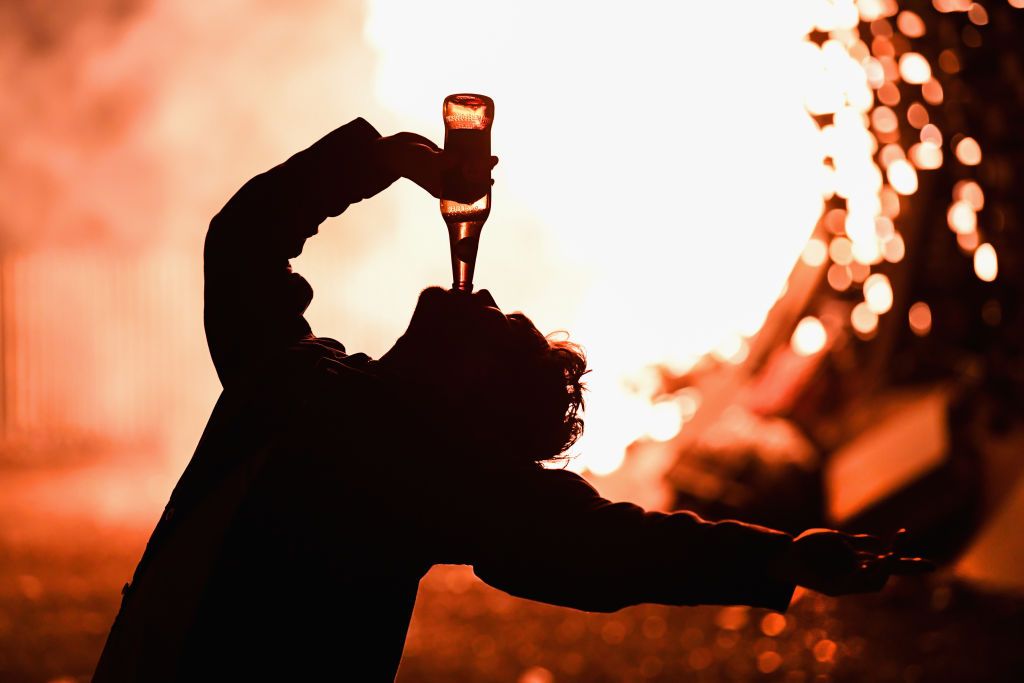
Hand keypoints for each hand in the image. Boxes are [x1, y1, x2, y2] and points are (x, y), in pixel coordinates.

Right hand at [374, 132, 496, 200]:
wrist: (393, 150)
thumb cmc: (409, 160)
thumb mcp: (429, 162)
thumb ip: (447, 161)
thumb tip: (465, 159)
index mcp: (442, 189)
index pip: (466, 193)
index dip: (480, 188)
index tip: (491, 180)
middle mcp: (444, 180)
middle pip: (468, 178)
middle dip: (482, 171)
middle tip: (494, 160)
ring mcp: (443, 168)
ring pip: (465, 166)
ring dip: (477, 161)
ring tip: (490, 155)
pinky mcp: (440, 156)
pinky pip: (457, 155)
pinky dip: (467, 152)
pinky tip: (476, 147)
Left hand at [774, 529, 933, 596]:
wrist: (783, 556)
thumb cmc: (808, 547)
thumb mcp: (835, 538)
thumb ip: (857, 542)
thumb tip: (880, 542)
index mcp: (859, 560)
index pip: (888, 559)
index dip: (906, 557)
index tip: (920, 549)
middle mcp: (857, 572)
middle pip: (890, 573)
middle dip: (909, 568)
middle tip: (931, 565)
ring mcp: (848, 581)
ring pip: (877, 581)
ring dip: (886, 569)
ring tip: (893, 556)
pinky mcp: (835, 589)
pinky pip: (856, 583)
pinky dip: (866, 574)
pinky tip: (874, 564)